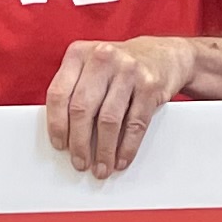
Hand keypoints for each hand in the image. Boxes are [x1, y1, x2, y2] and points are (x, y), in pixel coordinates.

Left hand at [44, 36, 196, 178]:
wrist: (164, 55)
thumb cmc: (120, 67)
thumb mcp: (92, 67)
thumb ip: (75, 90)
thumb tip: (65, 135)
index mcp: (79, 53)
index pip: (58, 93)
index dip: (56, 125)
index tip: (60, 145)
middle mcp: (102, 58)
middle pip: (82, 109)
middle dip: (79, 143)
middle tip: (80, 163)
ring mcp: (128, 70)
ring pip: (109, 120)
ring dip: (104, 151)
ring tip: (102, 167)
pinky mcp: (150, 85)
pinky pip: (135, 124)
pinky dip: (127, 147)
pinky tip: (121, 159)